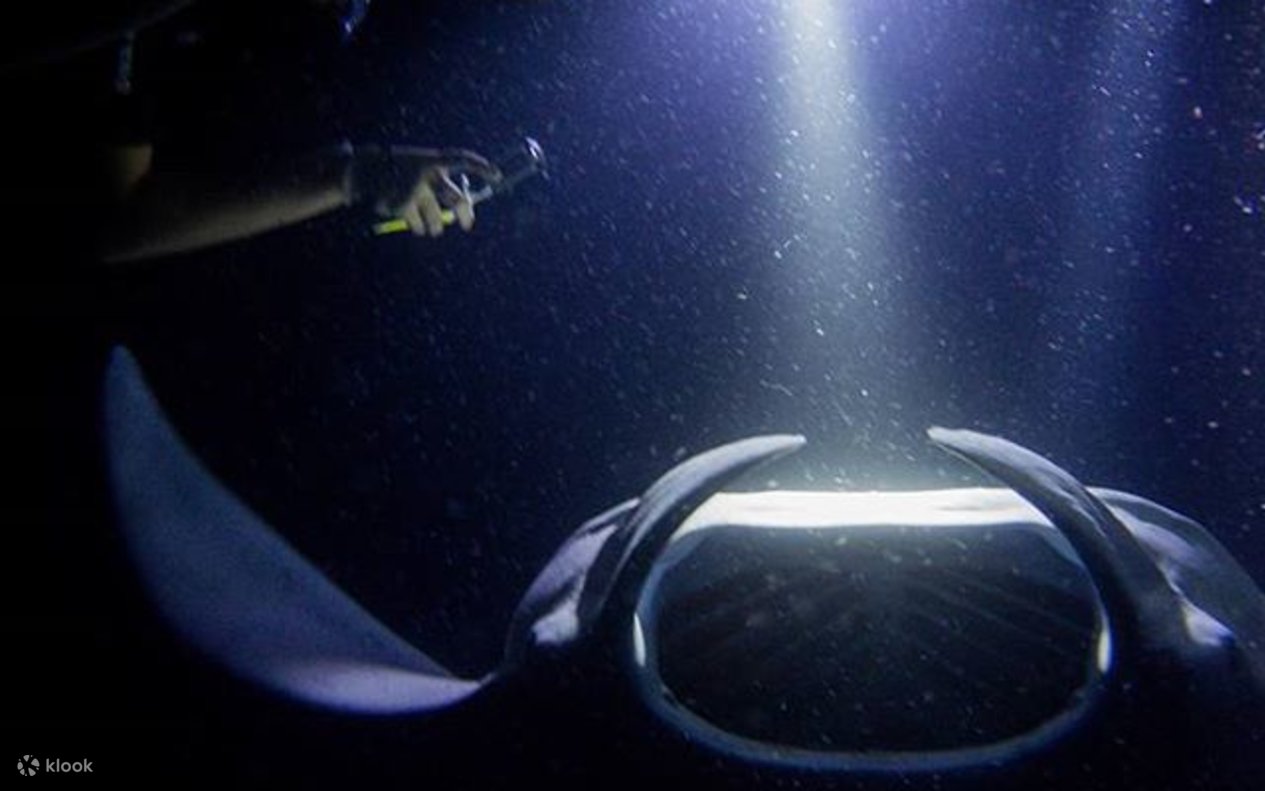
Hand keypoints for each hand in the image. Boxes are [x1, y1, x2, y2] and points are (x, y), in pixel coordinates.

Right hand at [349, 145, 501, 235]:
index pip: (462, 159)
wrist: (362, 170)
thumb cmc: (399, 170)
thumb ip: (440, 184)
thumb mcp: (420, 169)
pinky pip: (417, 225)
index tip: (497, 176)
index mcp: (433, 160)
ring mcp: (416, 191)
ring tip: (428, 225)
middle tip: (467, 225)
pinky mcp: (404, 206)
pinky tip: (402, 213)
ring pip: (437, 220)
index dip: (481, 167)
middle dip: (465, 215)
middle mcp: (427, 174)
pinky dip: (413, 224)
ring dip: (434, 226)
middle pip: (457, 200)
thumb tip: (461, 211)